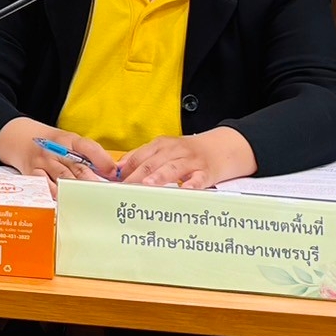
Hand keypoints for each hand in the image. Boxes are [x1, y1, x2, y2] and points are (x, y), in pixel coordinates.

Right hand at [0, 117, 115, 194]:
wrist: (19, 138)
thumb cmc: (51, 145)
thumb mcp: (70, 143)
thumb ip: (91, 156)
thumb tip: (113, 174)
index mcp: (69, 140)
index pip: (88, 147)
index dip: (103, 161)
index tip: (114, 174)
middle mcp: (55, 149)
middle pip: (78, 168)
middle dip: (93, 183)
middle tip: (106, 196)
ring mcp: (43, 162)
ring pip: (64, 179)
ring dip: (78, 192)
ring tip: (91, 203)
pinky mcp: (32, 173)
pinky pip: (45, 186)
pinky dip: (56, 195)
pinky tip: (66, 203)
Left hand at [116, 128, 256, 189]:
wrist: (222, 148)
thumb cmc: (188, 153)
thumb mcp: (165, 150)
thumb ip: (142, 158)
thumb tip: (118, 170)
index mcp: (160, 145)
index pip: (138, 157)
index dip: (124, 169)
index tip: (113, 182)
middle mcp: (174, 151)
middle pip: (151, 163)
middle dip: (136, 176)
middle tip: (124, 189)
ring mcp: (191, 161)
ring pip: (172, 168)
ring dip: (158, 177)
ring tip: (146, 185)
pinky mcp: (207, 172)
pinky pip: (198, 178)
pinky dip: (192, 184)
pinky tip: (185, 190)